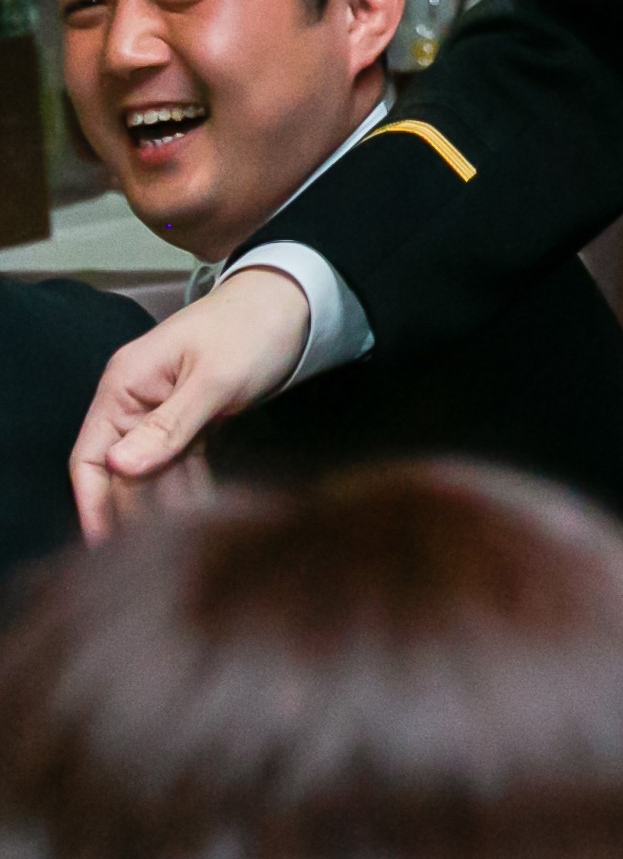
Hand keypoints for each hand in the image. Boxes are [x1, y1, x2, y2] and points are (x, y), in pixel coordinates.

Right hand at [70, 265, 307, 539]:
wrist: (295, 301)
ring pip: (153, 470)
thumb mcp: (214, 379)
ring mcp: (164, 410)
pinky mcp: (193, 417)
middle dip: (133, 511)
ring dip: (163, 505)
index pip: (91, 456)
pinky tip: (201, 516)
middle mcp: (136, 401)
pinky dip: (188, 487)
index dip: (93, 502)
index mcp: (126, 386)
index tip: (103, 547)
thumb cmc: (252, 328)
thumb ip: (168, 426)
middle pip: (122, 470)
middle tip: (152, 558)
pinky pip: (181, 461)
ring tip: (177, 547)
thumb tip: (119, 468)